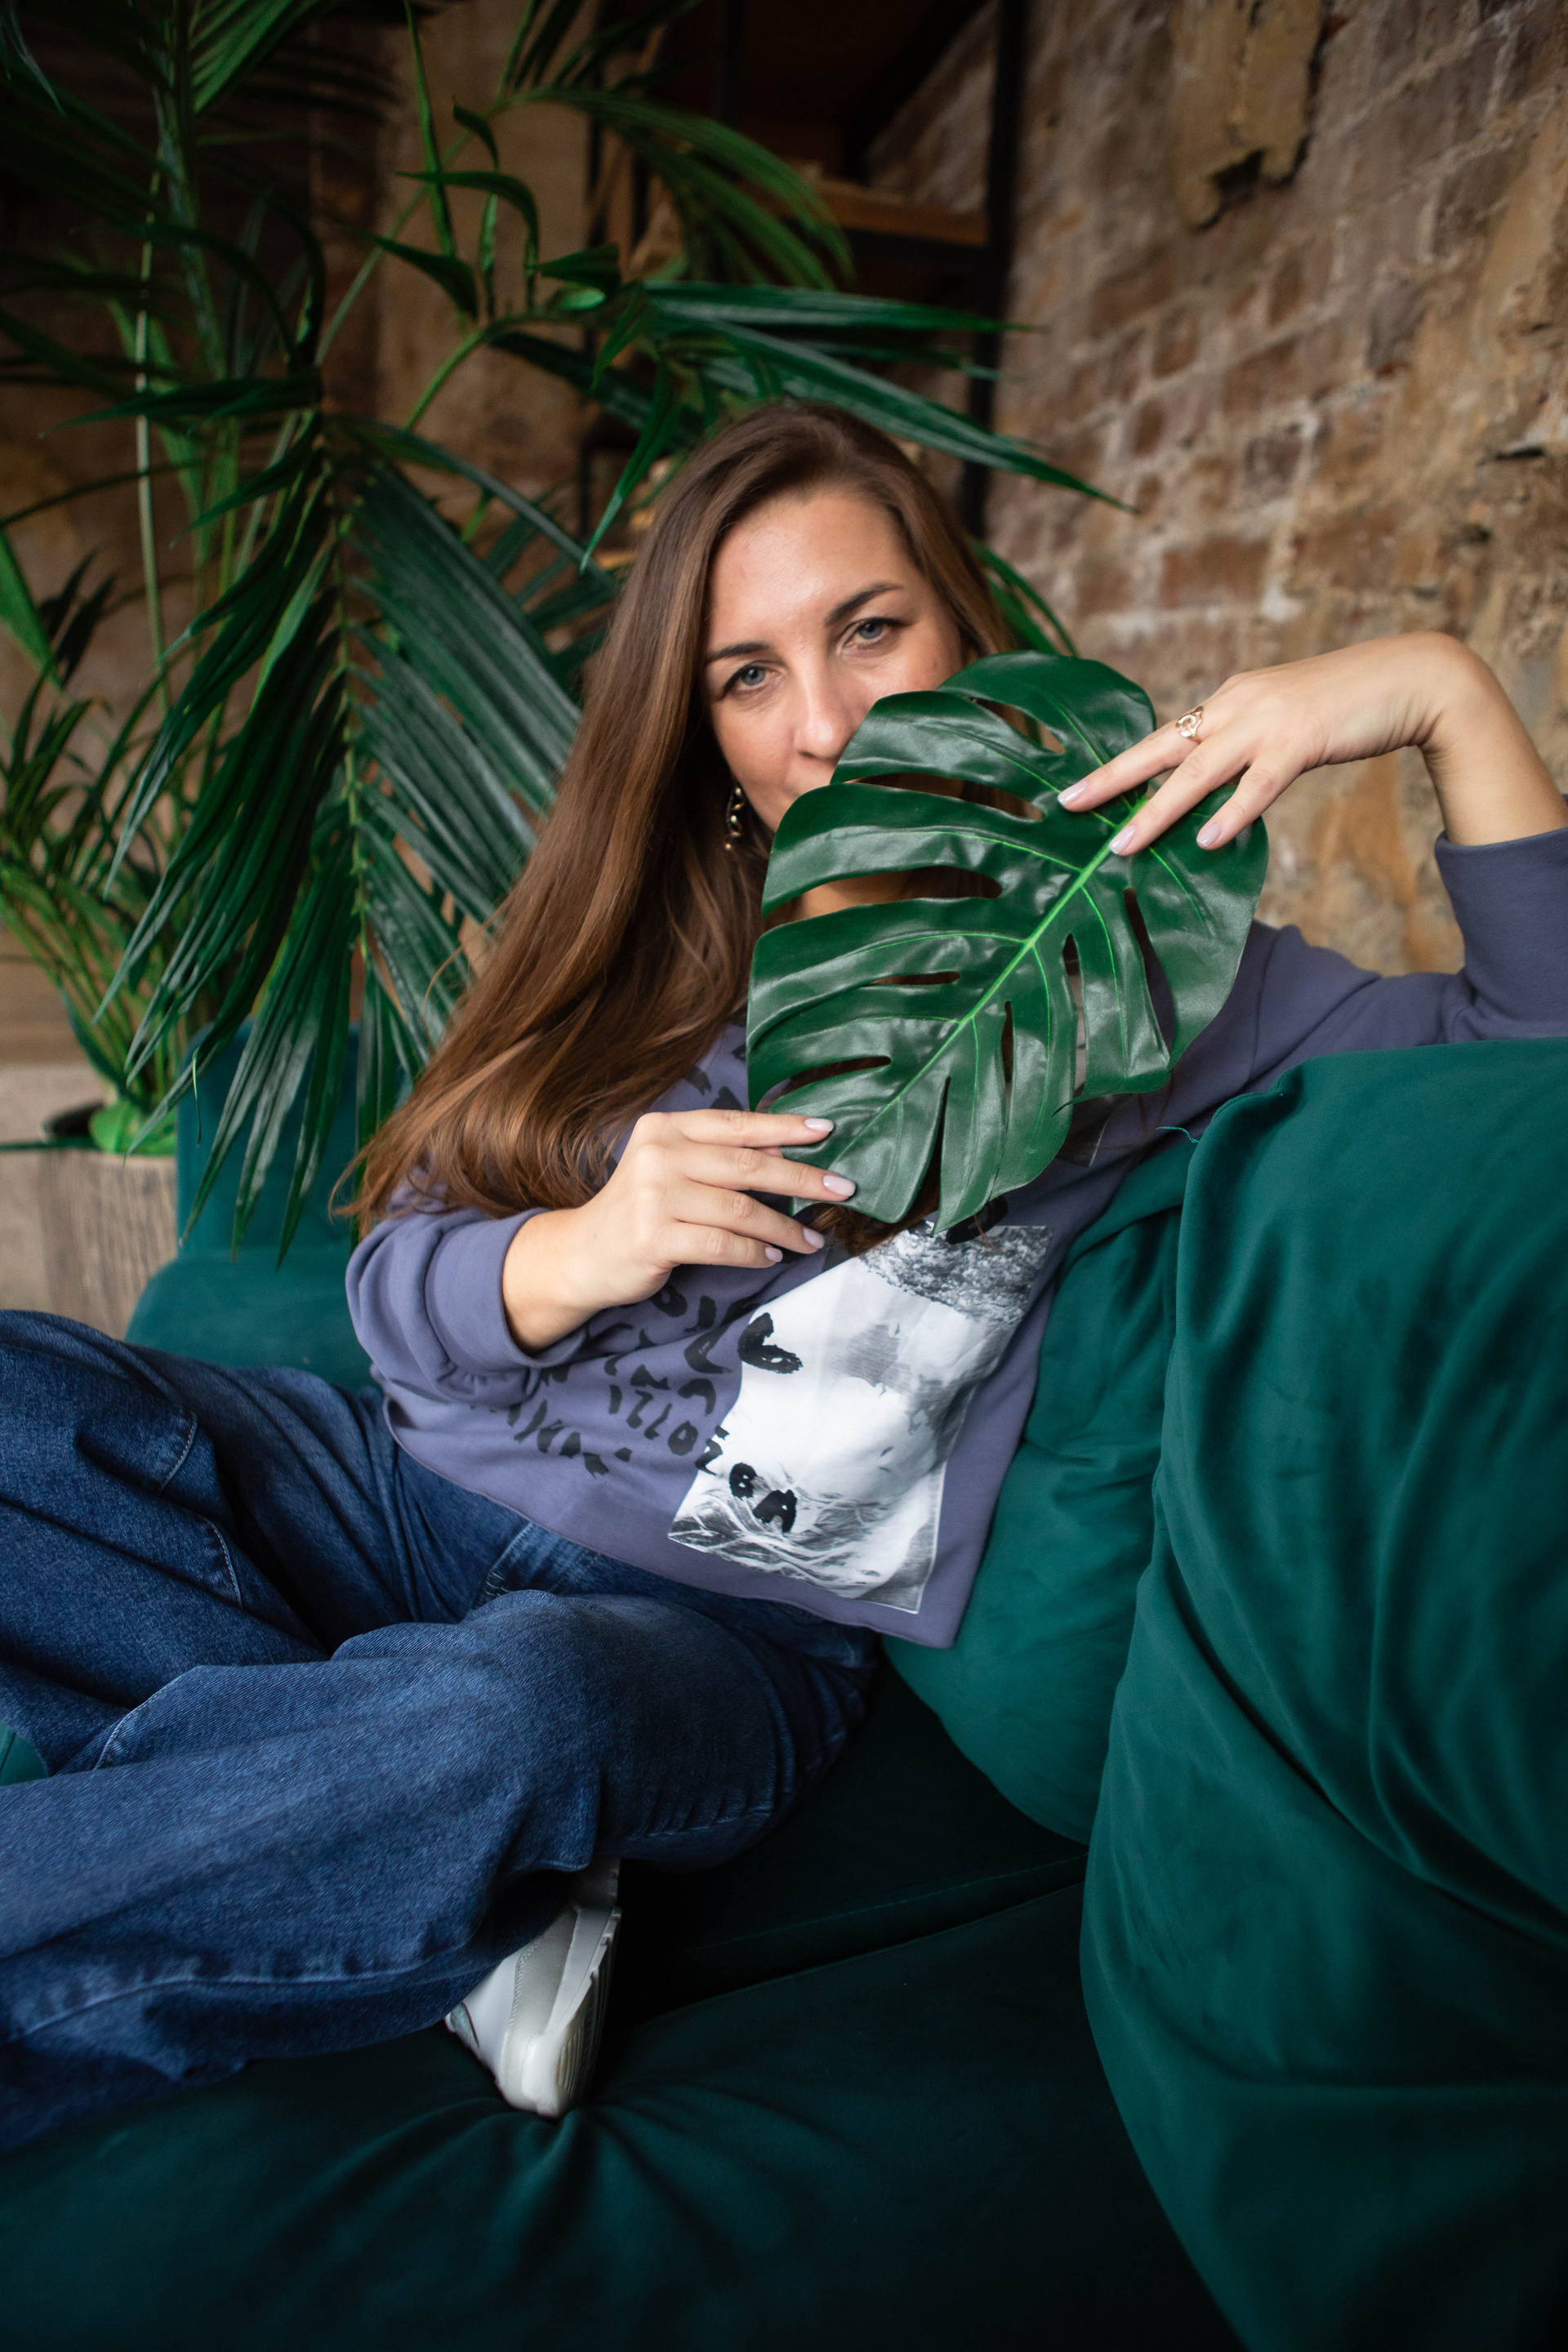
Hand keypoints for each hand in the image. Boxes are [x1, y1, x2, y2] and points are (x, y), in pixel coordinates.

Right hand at [501, 1109, 855, 1351]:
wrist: (583, 1254)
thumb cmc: (640, 1211)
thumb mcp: (673, 1171)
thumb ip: (719, 1160)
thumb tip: (784, 1156)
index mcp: (666, 1129)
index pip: (737, 1124)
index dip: (785, 1127)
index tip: (826, 1131)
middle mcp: (659, 1155)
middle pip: (748, 1166)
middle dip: (802, 1179)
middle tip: (841, 1189)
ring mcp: (654, 1196)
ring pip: (740, 1211)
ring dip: (784, 1228)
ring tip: (810, 1240)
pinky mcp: (654, 1237)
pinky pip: (722, 1244)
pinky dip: (754, 1253)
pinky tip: (771, 1258)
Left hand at [1057, 634, 1565, 855]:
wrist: (1411, 677)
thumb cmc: (1347, 706)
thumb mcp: (1282, 723)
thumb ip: (1245, 753)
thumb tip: (1212, 798)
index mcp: (1229, 699)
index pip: (1164, 735)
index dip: (1120, 764)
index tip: (1077, 789)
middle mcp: (1237, 704)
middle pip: (1162, 746)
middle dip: (1112, 779)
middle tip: (1068, 805)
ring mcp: (1268, 721)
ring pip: (1199, 771)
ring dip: (1158, 810)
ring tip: (1123, 844)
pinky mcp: (1303, 740)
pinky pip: (1258, 783)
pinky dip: (1232, 812)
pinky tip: (1207, 838)